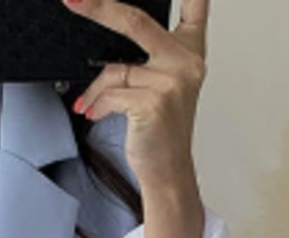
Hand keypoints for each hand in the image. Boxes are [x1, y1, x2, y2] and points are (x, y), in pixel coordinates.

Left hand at [63, 0, 208, 189]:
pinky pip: (111, 92)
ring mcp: (173, 81)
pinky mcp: (155, 102)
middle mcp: (187, 61)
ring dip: (97, 89)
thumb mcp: (155, 88)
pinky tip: (98, 114)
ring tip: (93, 104)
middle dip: (101, 8)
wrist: (167, 171)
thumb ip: (137, 62)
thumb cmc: (158, 129)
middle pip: (137, 21)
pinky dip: (98, 104)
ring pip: (115, 69)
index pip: (195, 5)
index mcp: (190, 51)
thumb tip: (100, 60)